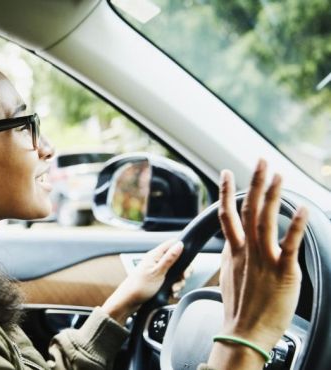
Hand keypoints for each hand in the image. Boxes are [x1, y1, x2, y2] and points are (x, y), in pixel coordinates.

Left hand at [102, 239, 183, 323]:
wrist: (128, 302)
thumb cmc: (139, 286)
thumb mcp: (157, 272)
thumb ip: (169, 258)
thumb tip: (179, 244)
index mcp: (155, 255)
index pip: (172, 244)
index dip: (182, 250)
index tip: (186, 263)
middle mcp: (156, 261)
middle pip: (177, 261)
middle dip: (182, 272)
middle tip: (182, 279)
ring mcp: (157, 271)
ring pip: (175, 273)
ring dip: (178, 282)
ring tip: (173, 289)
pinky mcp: (158, 281)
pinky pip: (171, 282)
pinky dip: (173, 288)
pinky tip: (171, 293)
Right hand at [208, 160, 307, 368]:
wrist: (244, 332)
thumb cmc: (239, 308)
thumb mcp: (229, 276)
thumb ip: (232, 256)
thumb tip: (232, 244)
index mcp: (234, 252)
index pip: (227, 215)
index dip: (225, 192)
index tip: (226, 173)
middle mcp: (246, 251)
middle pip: (247, 210)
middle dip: (254, 183)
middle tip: (260, 161)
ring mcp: (263, 260)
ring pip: (265, 221)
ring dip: (271, 195)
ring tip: (277, 175)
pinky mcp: (282, 272)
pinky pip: (288, 245)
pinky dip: (294, 226)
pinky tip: (301, 209)